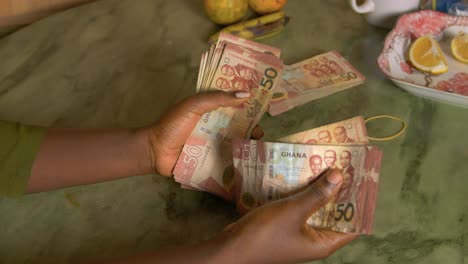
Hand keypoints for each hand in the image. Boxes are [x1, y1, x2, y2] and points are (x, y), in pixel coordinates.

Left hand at [142, 91, 263, 175]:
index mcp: (212, 111)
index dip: (249, 105)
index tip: (264, 105)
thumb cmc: (173, 125)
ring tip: (257, 148)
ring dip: (248, 145)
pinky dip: (239, 161)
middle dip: (252, 128)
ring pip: (236, 144)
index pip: (234, 105)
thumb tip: (245, 94)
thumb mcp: (194, 105)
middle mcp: (215, 127)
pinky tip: (250, 162)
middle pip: (239, 126)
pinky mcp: (212, 161)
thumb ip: (218, 99)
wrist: (156, 151)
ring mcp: (214, 145)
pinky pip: (228, 160)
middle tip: (260, 133)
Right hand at [219, 169, 357, 263]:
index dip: (358, 201)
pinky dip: (301, 194)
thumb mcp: (293, 211)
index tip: (361, 178)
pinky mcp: (285, 227)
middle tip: (341, 165)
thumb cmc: (265, 234)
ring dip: (318, 190)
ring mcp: (299, 234)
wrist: (231, 248)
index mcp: (323, 242)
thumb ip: (317, 194)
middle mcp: (314, 239)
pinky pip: (299, 208)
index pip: (352, 223)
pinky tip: (299, 176)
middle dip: (337, 191)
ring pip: (315, 209)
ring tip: (322, 165)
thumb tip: (340, 176)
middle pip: (334, 213)